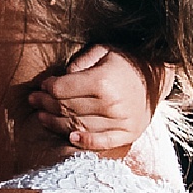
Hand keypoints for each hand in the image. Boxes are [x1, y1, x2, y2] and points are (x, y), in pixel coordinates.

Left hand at [29, 44, 155, 153]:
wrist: (159, 76)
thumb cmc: (127, 60)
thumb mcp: (104, 50)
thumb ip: (81, 61)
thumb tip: (62, 76)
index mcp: (102, 82)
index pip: (62, 89)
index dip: (47, 88)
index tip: (41, 86)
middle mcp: (110, 105)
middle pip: (67, 108)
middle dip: (45, 104)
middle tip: (33, 101)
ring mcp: (120, 122)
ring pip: (78, 126)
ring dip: (55, 123)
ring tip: (41, 117)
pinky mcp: (127, 134)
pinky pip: (101, 142)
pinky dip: (84, 142)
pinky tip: (69, 138)